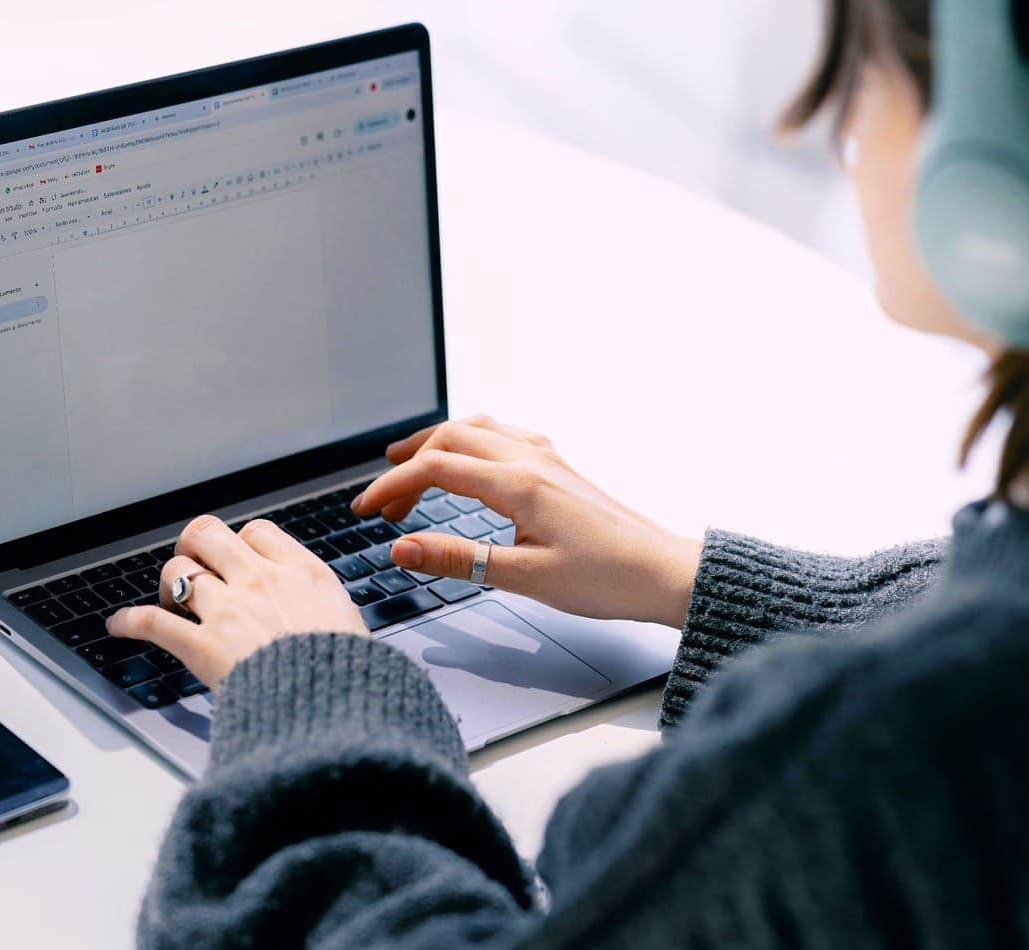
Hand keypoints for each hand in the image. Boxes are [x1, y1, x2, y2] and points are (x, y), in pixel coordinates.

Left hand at [106, 514, 368, 688]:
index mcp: (299, 572)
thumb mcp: (348, 621)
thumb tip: (314, 606)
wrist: (329, 702)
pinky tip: (118, 625)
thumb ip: (320, 603)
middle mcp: (258, 580)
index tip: (239, 556)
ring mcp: (226, 610)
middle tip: (193, 560)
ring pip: (178, 571)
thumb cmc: (345, 671)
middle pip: (208, 534)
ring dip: (169, 583)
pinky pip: (151, 623)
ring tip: (170, 599)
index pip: (257, 532)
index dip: (242, 541)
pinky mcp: (201, 645)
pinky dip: (129, 622)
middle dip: (194, 544)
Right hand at [351, 415, 702, 627]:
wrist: (663, 573)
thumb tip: (403, 548)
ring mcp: (548, 460)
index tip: (365, 509)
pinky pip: (505, 435)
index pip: (436, 470)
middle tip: (384, 499)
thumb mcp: (525, 578)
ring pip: (479, 428)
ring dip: (439, 443)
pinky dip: (472, 440)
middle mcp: (532, 460)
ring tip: (411, 466)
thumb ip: (459, 560)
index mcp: (518, 484)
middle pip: (452, 438)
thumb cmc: (606, 578)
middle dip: (409, 463)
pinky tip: (471, 462)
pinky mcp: (560, 469)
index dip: (392, 487)